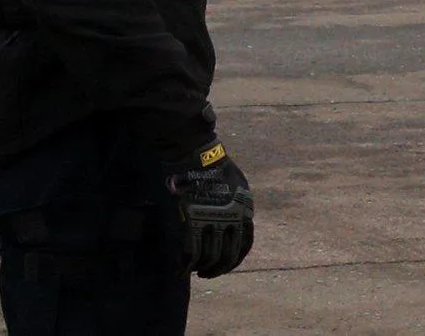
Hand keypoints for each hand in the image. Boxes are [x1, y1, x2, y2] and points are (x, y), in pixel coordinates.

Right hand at [167, 141, 253, 277]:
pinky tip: (180, 268)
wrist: (191, 152)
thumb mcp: (237, 183)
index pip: (244, 245)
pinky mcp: (188, 222)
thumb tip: (237, 222)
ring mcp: (209, 222)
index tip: (224, 264)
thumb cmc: (212, 165)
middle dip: (217, 269)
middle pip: (227, 257)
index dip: (234, 260)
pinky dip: (184, 266)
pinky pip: (189, 254)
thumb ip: (237, 204)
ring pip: (208, 258)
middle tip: (207, 273)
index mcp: (244, 210)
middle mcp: (231, 219)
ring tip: (193, 269)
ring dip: (200, 268)